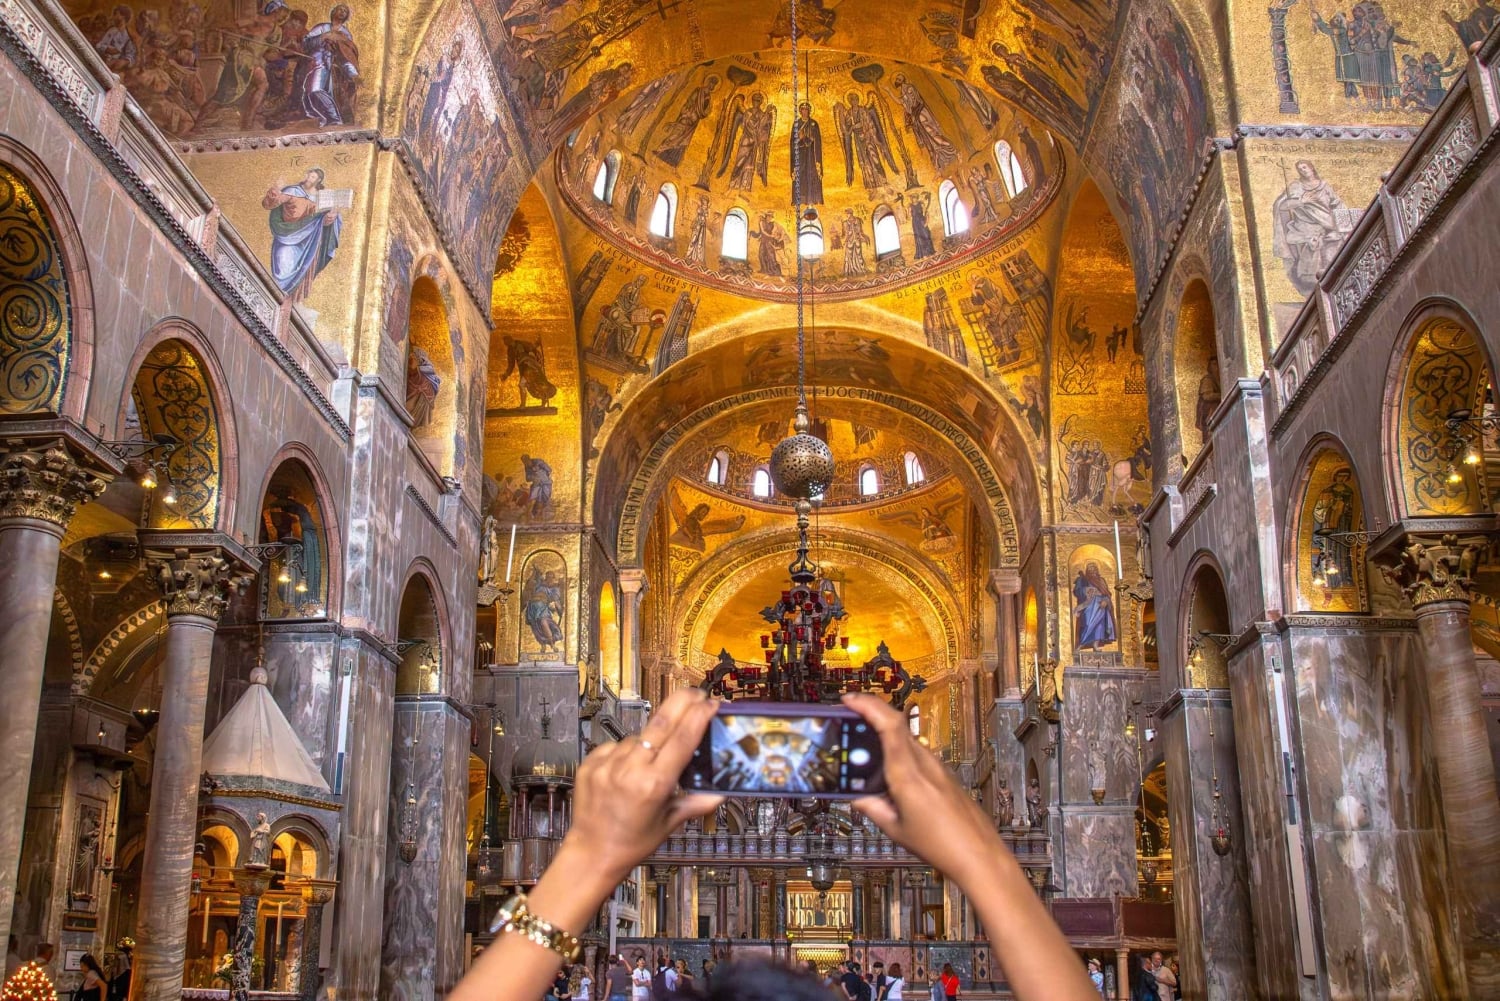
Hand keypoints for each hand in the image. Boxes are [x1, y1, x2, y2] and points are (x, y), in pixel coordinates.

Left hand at [561, 688, 722, 882]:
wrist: (591, 852)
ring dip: (651, 740)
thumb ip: (697, 803)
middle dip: (682, 702)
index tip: (711, 704)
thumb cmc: (631, 842)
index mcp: (653, 785)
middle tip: (696, 694)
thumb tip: (722, 792)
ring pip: (639, 736)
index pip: (682, 739)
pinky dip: (628, 752)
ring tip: (650, 765)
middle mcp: (629, 770)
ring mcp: (606, 764)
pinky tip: (627, 771)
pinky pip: (617, 746)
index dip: (699, 716)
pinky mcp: (590, 762)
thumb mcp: (669, 823)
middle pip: (661, 721)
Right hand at [844, 693, 1006, 888]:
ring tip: (862, 740)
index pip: (888, 725)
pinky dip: (897, 749)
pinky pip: (916, 752)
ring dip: (883, 730)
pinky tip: (887, 765)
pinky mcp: (943, 774)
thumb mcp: (896, 830)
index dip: (868, 706)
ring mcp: (937, 767)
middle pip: (896, 723)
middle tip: (849, 713)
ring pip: (905, 737)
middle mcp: (924, 764)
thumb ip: (872, 808)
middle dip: (871, 711)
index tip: (850, 699)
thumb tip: (856, 797)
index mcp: (908, 775)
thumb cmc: (941, 846)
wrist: (979, 855)